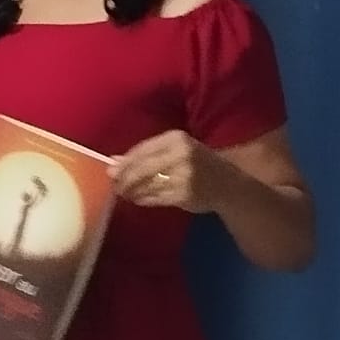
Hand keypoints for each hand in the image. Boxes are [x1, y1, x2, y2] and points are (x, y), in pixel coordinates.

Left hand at [110, 130, 229, 213]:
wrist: (228, 182)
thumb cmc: (197, 163)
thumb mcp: (175, 151)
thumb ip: (146, 154)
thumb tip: (113, 161)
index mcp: (176, 138)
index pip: (142, 149)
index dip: (124, 163)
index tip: (111, 172)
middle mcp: (180, 154)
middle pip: (142, 168)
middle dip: (125, 180)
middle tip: (115, 187)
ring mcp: (184, 175)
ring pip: (147, 185)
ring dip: (132, 192)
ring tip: (125, 195)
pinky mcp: (184, 194)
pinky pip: (156, 198)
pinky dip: (144, 200)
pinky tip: (138, 200)